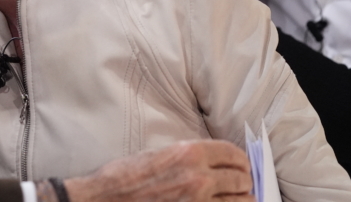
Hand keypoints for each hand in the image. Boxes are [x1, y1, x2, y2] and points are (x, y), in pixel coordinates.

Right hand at [63, 140, 253, 201]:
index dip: (240, 160)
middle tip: (238, 183)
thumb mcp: (161, 154)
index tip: (240, 165)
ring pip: (242, 201)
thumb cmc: (127, 176)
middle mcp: (199, 177)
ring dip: (240, 199)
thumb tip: (215, 163)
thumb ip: (190, 158)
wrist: (107, 198)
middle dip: (242, 180)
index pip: (233, 154)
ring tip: (232, 197)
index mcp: (189, 154)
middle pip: (241, 178)